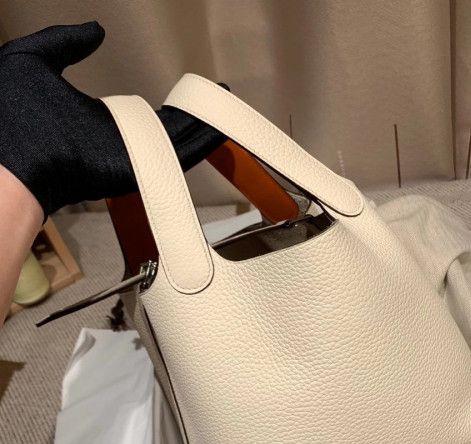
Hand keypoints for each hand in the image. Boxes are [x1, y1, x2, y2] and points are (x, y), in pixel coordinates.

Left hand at [0, 22, 225, 217]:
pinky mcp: (140, 170)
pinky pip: (177, 157)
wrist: (10, 156)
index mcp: (101, 121)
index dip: (171, 104)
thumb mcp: (33, 61)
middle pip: (172, 130)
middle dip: (198, 116)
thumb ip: (65, 42)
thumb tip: (95, 30)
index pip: (147, 113)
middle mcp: (122, 143)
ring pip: (180, 143)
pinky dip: (203, 144)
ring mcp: (132, 159)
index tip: (189, 91)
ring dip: (207, 127)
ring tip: (231, 109)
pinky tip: (223, 128)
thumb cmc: (11, 113)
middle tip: (221, 100)